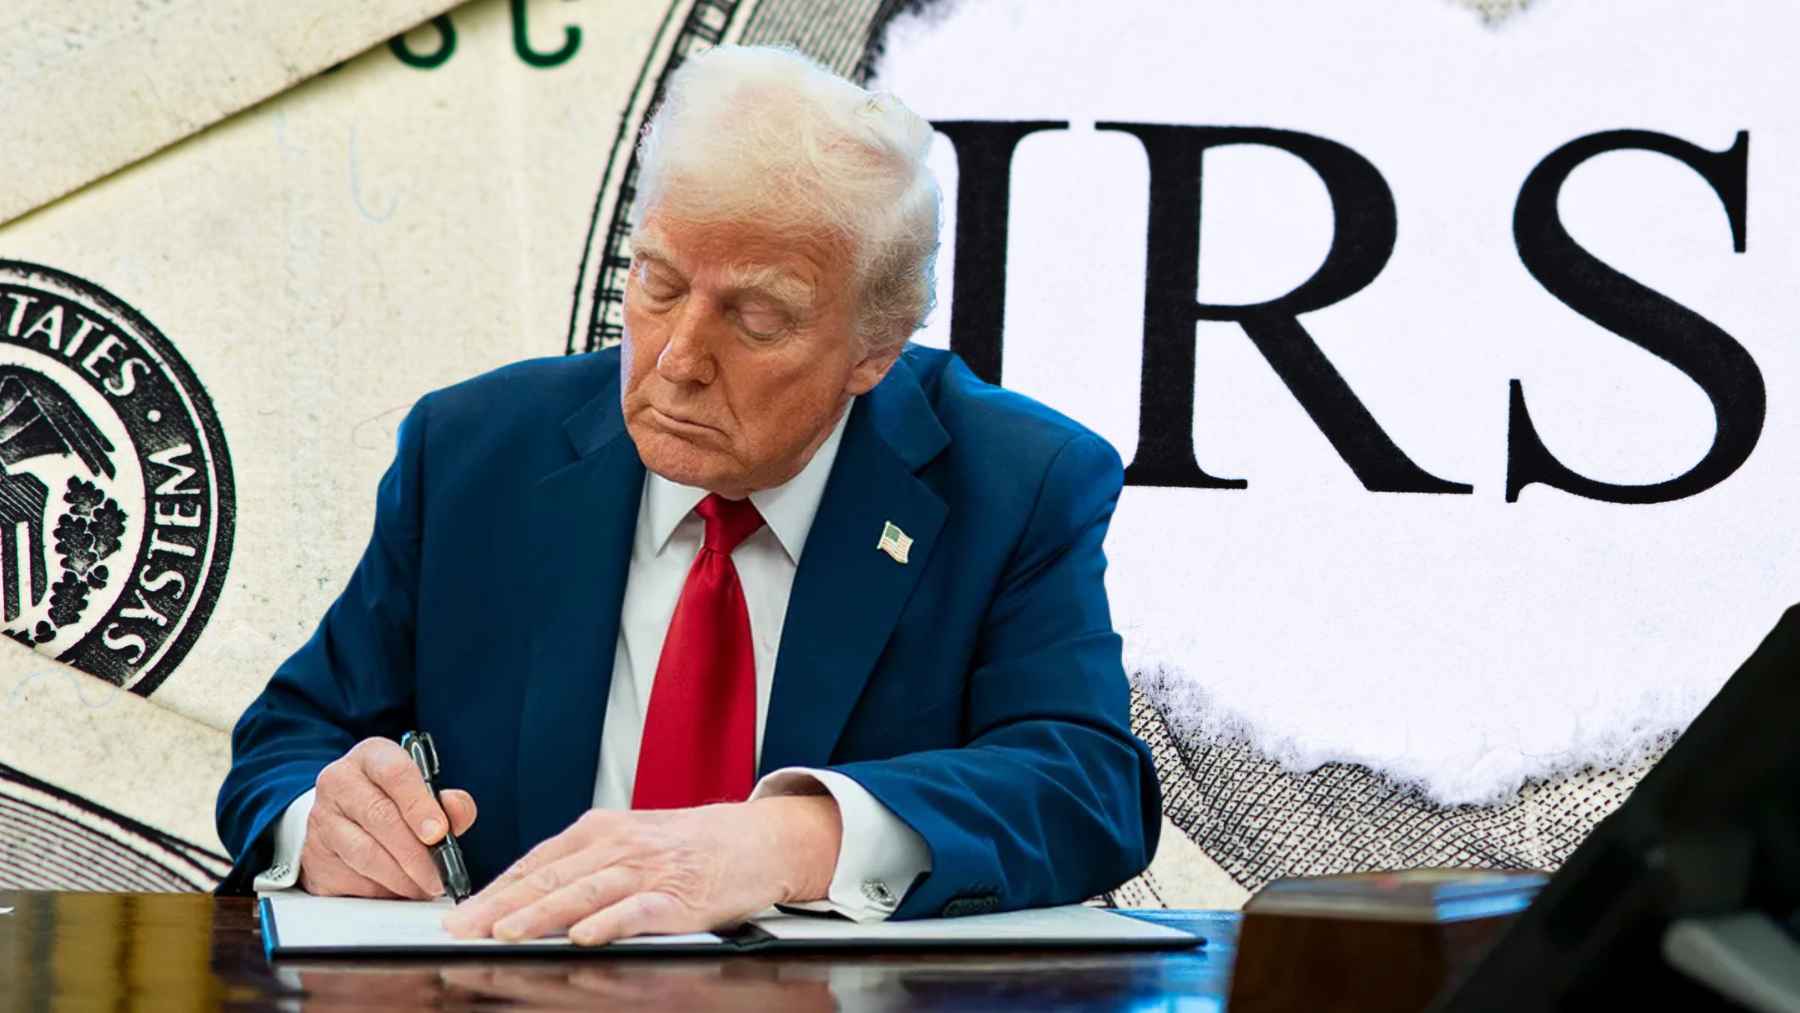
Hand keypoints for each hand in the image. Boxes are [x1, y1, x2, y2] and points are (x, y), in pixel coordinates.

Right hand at [299, 736, 477, 898]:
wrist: (343, 816)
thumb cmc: (392, 802)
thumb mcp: (422, 791)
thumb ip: (448, 802)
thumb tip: (457, 811)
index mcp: (371, 756)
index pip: (395, 772)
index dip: (419, 804)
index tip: (439, 833)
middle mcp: (339, 782)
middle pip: (380, 817)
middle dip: (415, 853)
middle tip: (438, 876)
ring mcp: (321, 819)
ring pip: (365, 853)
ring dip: (401, 878)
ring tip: (423, 887)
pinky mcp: (314, 856)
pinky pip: (351, 878)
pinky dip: (380, 890)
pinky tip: (397, 890)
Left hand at [441, 795, 840, 944]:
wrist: (755, 840)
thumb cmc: (688, 846)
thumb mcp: (629, 841)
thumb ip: (583, 864)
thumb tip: (526, 897)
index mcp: (600, 830)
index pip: (536, 862)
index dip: (495, 890)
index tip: (459, 916)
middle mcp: (618, 845)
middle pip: (550, 877)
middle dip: (501, 906)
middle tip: (463, 930)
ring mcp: (648, 870)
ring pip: (585, 892)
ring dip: (542, 912)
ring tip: (507, 932)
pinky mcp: (678, 896)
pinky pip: (637, 910)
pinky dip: (609, 922)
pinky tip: (583, 937)